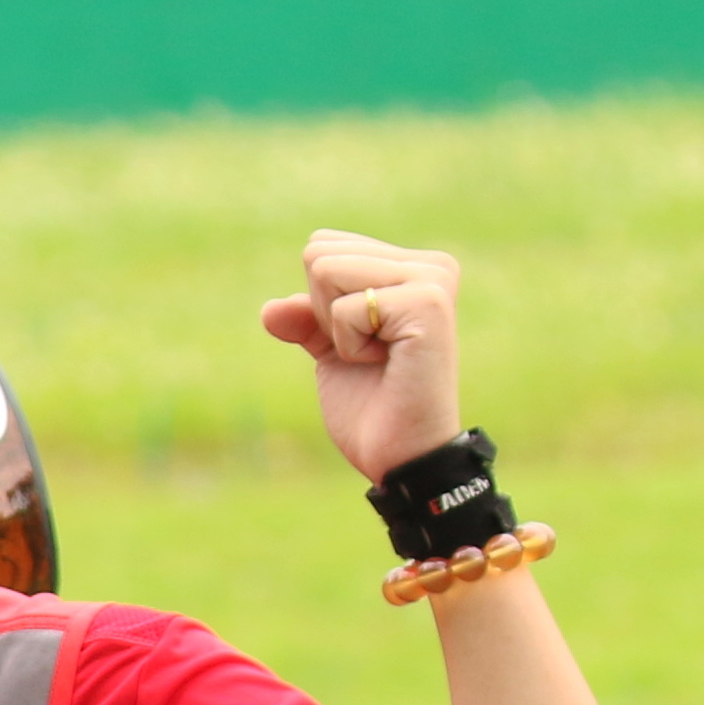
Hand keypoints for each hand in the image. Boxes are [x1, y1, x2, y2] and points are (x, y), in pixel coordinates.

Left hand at [259, 230, 468, 484]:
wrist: (400, 457)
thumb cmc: (371, 406)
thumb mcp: (330, 351)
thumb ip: (305, 319)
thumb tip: (270, 310)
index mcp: (413, 266)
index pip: (323, 247)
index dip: (321, 306)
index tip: (363, 343)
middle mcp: (431, 265)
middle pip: (320, 252)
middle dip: (324, 312)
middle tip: (368, 352)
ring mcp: (433, 281)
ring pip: (326, 271)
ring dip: (336, 330)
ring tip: (378, 358)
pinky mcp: (428, 304)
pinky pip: (343, 308)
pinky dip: (348, 345)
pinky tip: (385, 365)